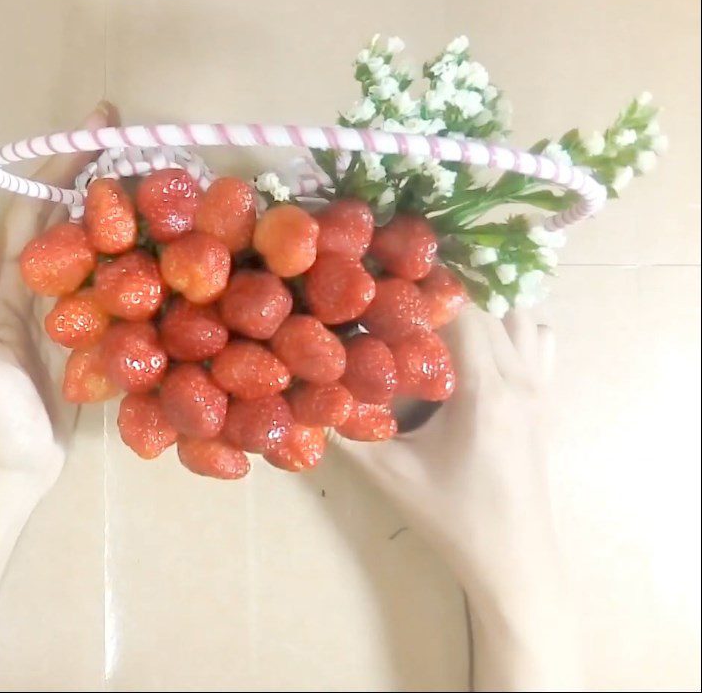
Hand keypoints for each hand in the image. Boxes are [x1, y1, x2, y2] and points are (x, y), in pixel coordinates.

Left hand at [0, 102, 118, 493]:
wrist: (15, 473)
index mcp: (5, 282)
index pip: (31, 207)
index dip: (58, 165)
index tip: (95, 128)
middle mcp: (37, 285)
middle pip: (64, 215)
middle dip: (89, 170)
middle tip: (127, 134)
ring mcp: (69, 308)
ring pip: (92, 245)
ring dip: (114, 207)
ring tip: (149, 175)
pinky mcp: (95, 334)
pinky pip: (114, 286)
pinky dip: (132, 258)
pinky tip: (159, 244)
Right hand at [339, 306, 559, 600]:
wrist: (513, 559)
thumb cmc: (451, 516)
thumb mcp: (390, 475)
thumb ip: (347, 433)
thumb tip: (309, 397)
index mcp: (484, 391)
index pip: (462, 314)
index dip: (425, 298)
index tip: (390, 297)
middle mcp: (519, 379)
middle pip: (486, 311)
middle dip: (444, 303)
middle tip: (402, 311)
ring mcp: (541, 387)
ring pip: (516, 318)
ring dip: (481, 312)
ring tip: (442, 325)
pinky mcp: (547, 400)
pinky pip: (538, 341)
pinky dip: (512, 329)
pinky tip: (482, 347)